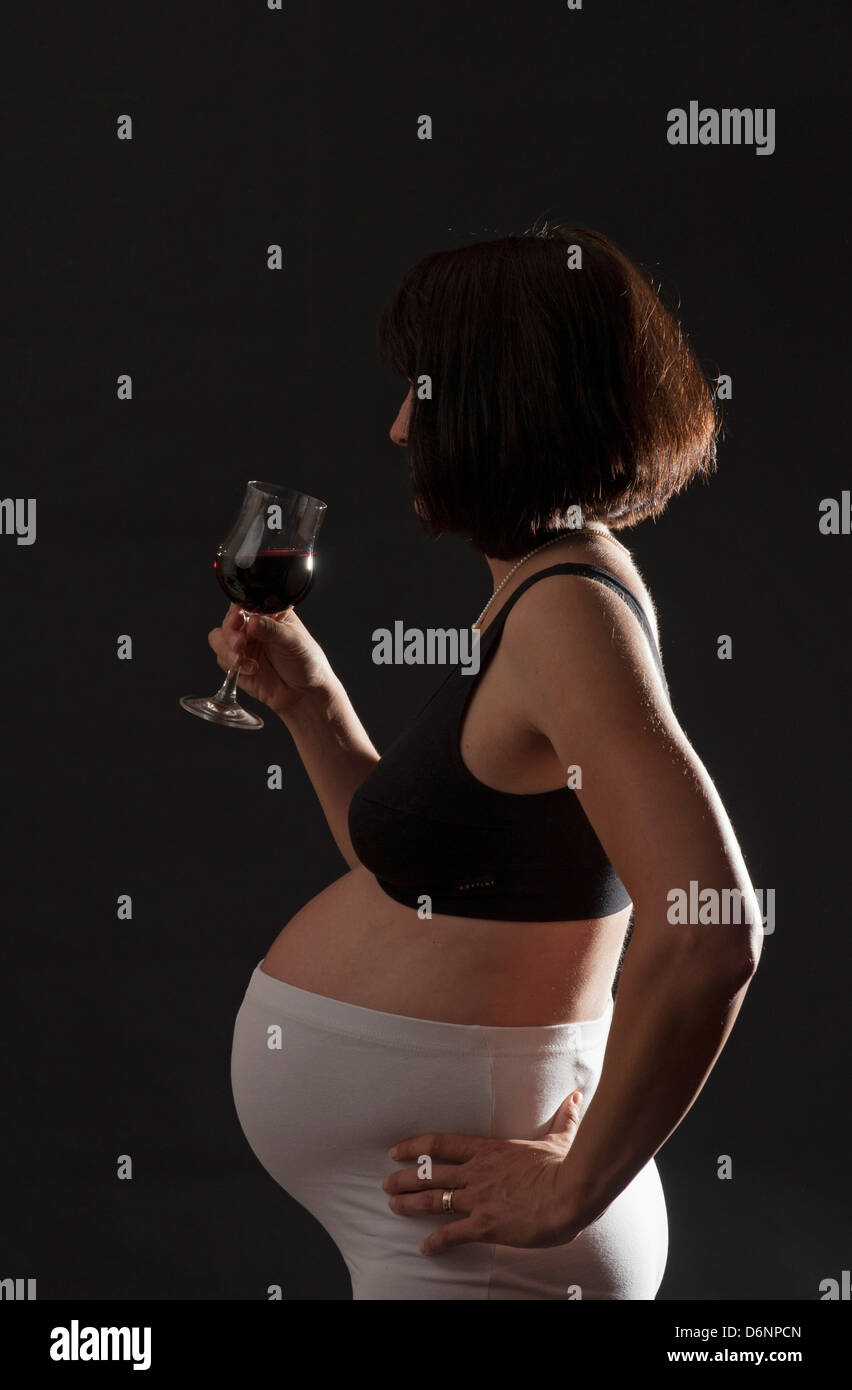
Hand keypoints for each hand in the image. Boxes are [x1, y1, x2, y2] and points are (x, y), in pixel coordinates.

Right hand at [207, 604, 331, 716]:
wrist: (305, 693)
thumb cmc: (307, 661)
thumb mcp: (294, 642)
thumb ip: (272, 631)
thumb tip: (252, 621)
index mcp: (268, 614)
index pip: (245, 603)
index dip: (237, 609)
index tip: (238, 617)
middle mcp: (252, 627)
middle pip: (228, 621)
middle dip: (230, 631)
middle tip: (240, 642)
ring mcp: (244, 646)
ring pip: (219, 639)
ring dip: (226, 648)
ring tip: (241, 657)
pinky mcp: (237, 665)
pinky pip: (223, 660)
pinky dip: (233, 664)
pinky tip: (252, 669)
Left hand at [382, 1090, 586, 1254]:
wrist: (570, 1193)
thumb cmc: (565, 1166)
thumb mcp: (562, 1138)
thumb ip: (564, 1119)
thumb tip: (578, 1098)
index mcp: (489, 1150)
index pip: (441, 1144)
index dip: (414, 1146)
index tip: (395, 1150)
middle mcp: (476, 1173)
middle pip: (429, 1173)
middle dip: (404, 1178)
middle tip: (385, 1183)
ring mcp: (478, 1199)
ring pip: (434, 1201)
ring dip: (410, 1204)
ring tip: (392, 1206)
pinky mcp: (486, 1225)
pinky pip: (453, 1234)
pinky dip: (436, 1242)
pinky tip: (424, 1248)